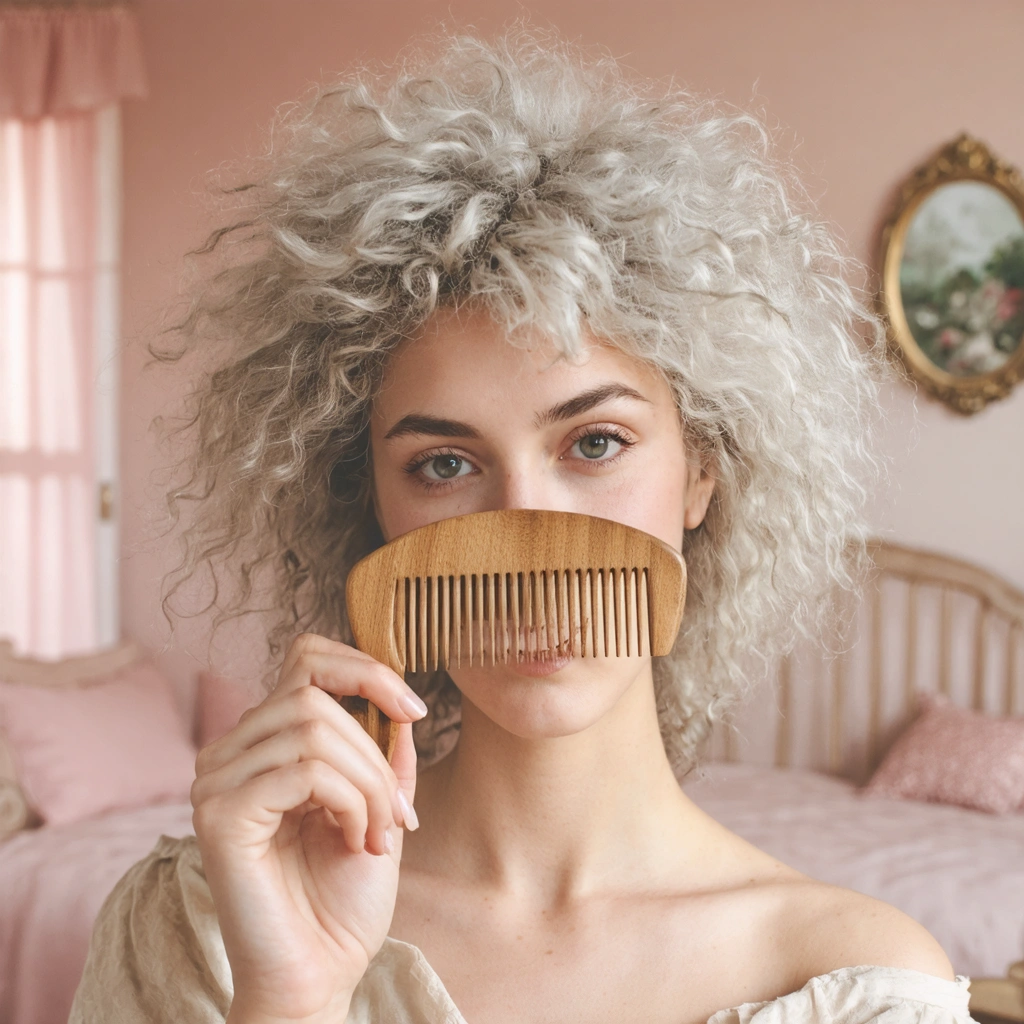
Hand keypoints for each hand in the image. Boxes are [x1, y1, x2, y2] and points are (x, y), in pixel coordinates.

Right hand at [190, 633, 425, 1023]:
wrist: (320, 973)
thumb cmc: (343, 897)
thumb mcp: (379, 805)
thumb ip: (383, 752)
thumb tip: (399, 705)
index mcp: (264, 742)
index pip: (305, 659)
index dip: (363, 669)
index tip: (413, 708)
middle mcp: (230, 752)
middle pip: (315, 695)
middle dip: (375, 751)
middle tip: (398, 812)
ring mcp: (216, 779)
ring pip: (314, 728)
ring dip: (368, 782)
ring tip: (379, 834)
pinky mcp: (219, 812)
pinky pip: (304, 769)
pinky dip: (349, 802)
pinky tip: (356, 842)